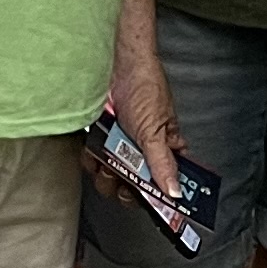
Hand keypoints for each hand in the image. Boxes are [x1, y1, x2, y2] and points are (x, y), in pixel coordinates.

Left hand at [99, 44, 189, 213]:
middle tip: (124, 179)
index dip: (156, 197)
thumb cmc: (145, 88)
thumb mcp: (156, 131)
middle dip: (125, 188)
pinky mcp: (99, 141)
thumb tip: (175, 193)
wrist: (115, 65)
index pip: (163, 184)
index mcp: (164, 152)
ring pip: (110, 178)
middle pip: (134, 187)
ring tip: (107, 161)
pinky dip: (90, 159)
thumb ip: (164, 165)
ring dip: (106, 175)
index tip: (149, 202)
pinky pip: (92, 162)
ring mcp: (118, 148)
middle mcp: (142, 153)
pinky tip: (94, 150)